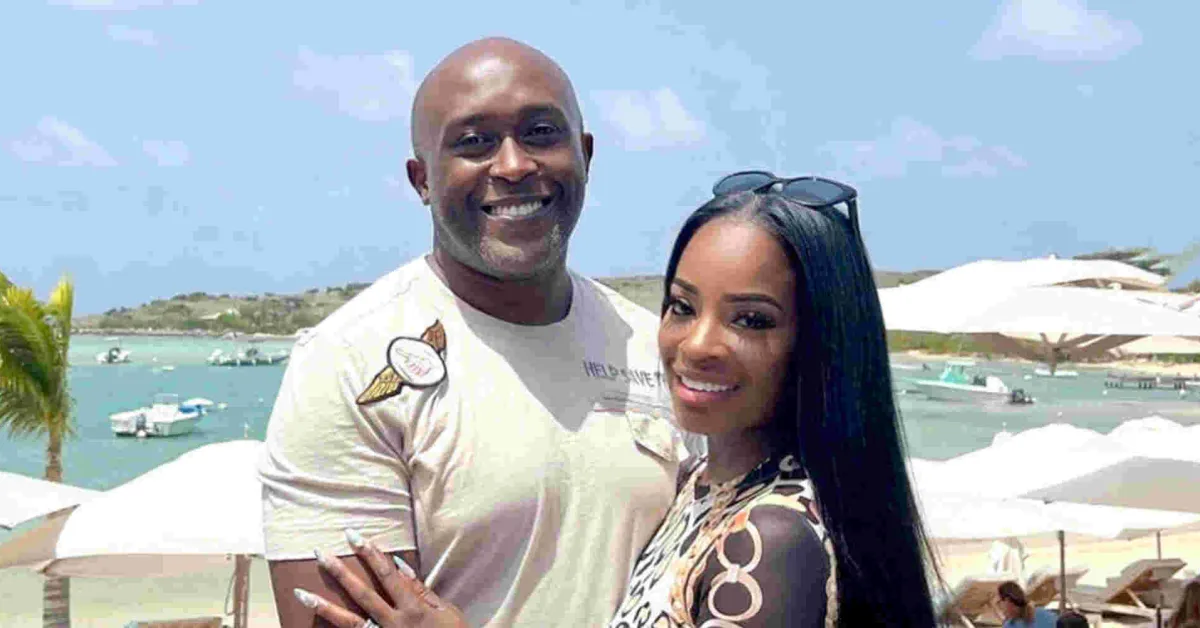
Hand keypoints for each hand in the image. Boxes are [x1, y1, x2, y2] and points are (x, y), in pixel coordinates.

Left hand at [293, 529, 467, 627]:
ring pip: (348, 622)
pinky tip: (316, 617)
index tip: (354, 536)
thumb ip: (422, 590)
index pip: (387, 576)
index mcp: (413, 609)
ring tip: (300, 592)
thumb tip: (400, 565)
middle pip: (362, 594)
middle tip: (318, 552)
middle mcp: (394, 624)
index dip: (371, 555)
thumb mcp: (445, 611)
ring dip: (323, 606)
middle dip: (339, 572)